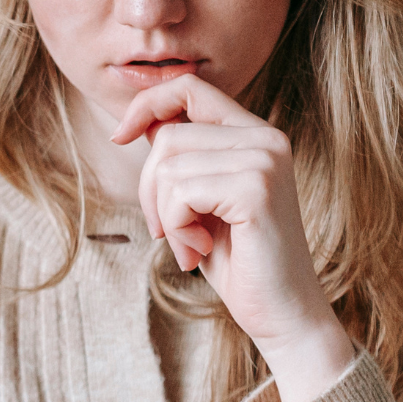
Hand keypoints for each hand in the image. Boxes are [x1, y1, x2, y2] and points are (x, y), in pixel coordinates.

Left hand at [112, 73, 355, 401]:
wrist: (282, 314)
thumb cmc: (238, 263)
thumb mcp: (200, 202)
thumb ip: (183, 159)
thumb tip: (143, 123)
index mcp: (255, 135)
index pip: (190, 88)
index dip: (147, 104)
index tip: (120, 137)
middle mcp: (266, 138)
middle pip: (169, 136)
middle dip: (150, 189)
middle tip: (169, 232)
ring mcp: (264, 159)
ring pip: (169, 166)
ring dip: (165, 216)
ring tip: (192, 246)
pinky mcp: (256, 187)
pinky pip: (180, 192)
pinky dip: (177, 228)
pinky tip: (199, 252)